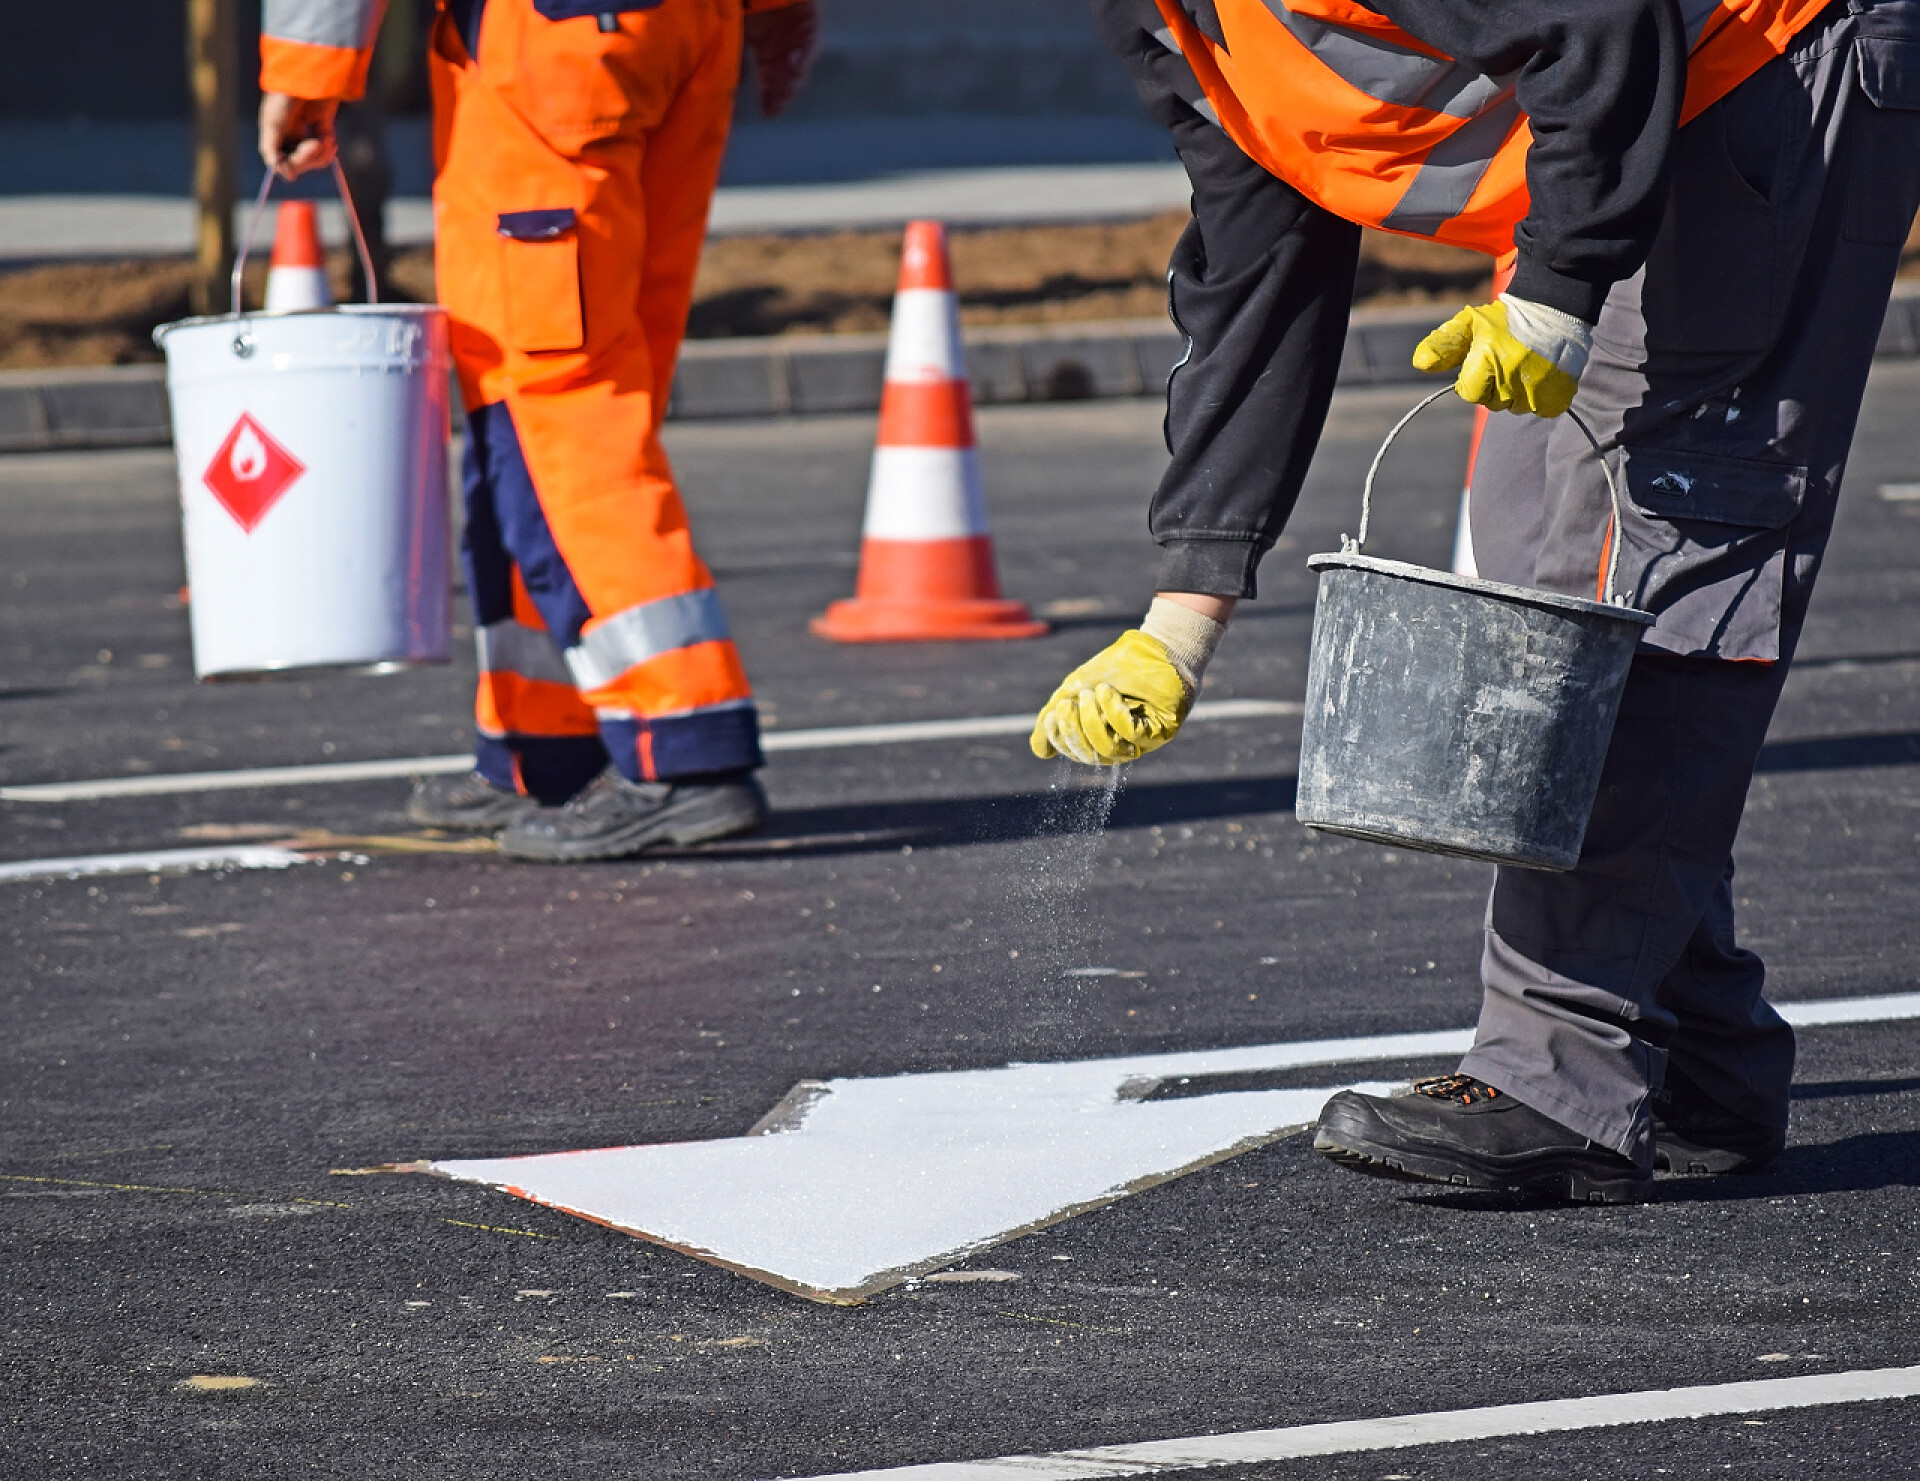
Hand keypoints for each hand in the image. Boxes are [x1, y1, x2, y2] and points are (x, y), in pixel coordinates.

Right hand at [258, 93, 340, 179]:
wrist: (309, 70)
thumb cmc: (285, 92)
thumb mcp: (273, 120)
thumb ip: (271, 146)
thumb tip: (277, 170)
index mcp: (273, 132)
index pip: (279, 162)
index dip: (288, 166)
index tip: (295, 167)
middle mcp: (288, 132)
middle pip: (298, 162)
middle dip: (307, 158)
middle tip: (315, 144)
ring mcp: (305, 129)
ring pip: (314, 158)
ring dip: (321, 155)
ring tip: (325, 140)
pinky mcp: (322, 123)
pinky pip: (326, 147)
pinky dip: (329, 148)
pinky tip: (331, 140)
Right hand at [744, 1, 817, 117]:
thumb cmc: (744, 4)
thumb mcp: (733, 31)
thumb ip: (733, 56)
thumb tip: (728, 82)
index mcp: (764, 47)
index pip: (768, 78)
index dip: (768, 96)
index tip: (767, 113)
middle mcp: (783, 45)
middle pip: (784, 76)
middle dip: (780, 94)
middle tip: (775, 108)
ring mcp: (797, 36)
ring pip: (797, 65)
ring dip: (791, 80)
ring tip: (785, 93)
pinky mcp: (809, 26)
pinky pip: (809, 46)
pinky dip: (802, 58)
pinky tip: (793, 65)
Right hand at [1029, 629, 1192, 766]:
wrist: (1151, 647)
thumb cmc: (1114, 669)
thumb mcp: (1075, 690)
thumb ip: (1055, 718)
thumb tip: (1039, 751)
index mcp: (1099, 738)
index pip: (1075, 752)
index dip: (1060, 737)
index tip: (1053, 713)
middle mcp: (1120, 745)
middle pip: (1089, 756)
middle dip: (1073, 730)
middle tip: (1068, 703)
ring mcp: (1140, 742)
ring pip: (1108, 751)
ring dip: (1093, 722)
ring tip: (1091, 693)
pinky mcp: (1159, 732)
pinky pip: (1131, 735)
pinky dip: (1114, 713)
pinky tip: (1108, 692)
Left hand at [1412, 297, 1587, 417]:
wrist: (1556, 304)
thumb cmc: (1506, 317)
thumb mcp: (1470, 323)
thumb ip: (1444, 344)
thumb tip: (1420, 364)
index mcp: (1487, 361)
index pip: (1469, 393)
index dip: (1473, 380)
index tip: (1485, 363)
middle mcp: (1511, 378)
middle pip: (1493, 402)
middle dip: (1496, 387)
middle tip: (1508, 361)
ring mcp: (1537, 388)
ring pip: (1518, 407)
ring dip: (1519, 393)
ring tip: (1527, 365)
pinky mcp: (1559, 393)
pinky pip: (1543, 409)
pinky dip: (1542, 398)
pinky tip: (1542, 375)